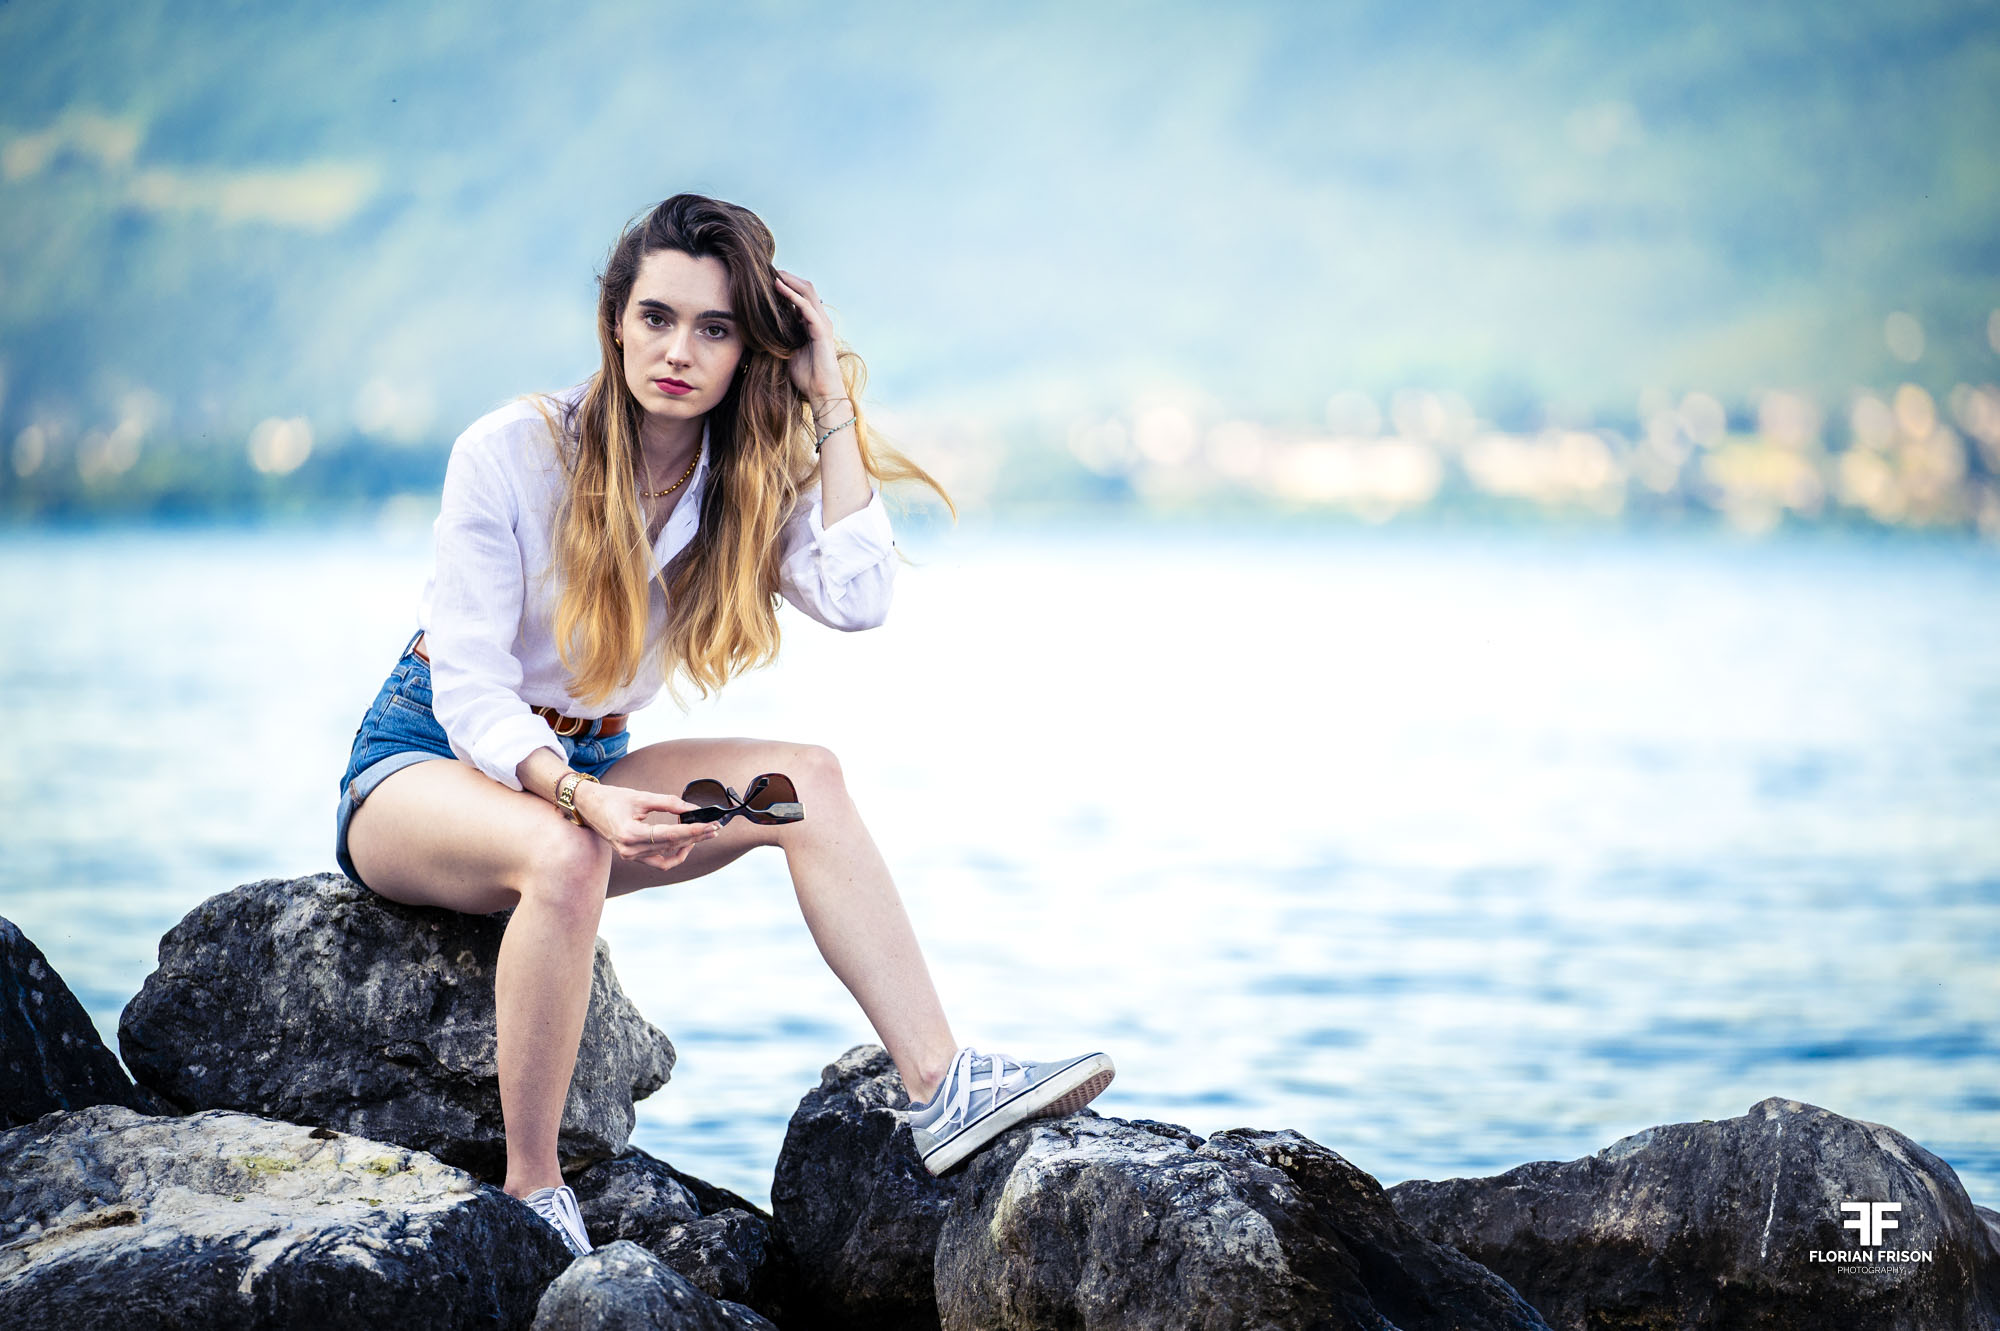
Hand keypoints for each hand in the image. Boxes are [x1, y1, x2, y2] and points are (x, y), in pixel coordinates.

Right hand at [573, 782, 719, 873]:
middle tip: (715, 829)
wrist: (588, 807)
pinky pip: (658, 862)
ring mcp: (631, 856)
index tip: (710, 825)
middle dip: (696, 837)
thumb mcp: (641, 797)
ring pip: (667, 857)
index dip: (693, 831)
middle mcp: (630, 849)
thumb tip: (691, 808)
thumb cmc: (612, 799)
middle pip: (671, 846)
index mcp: (630, 833)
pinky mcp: (633, 856)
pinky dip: (673, 854)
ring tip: (702, 834)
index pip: (670, 835)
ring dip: (687, 846)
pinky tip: (684, 843)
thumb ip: (668, 803)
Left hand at [773, 269, 846, 402]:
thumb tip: (759, 329)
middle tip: (768, 269)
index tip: (766, 279)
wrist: (821, 393)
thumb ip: (779, 336)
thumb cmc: (806, 376)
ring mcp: (822, 323)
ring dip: (789, 280)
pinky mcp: (821, 331)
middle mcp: (819, 319)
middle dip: (788, 276)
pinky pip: (806, 307)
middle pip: (806, 288)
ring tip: (773, 272)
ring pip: (807, 292)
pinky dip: (792, 295)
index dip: (786, 285)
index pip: (801, 295)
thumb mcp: (786, 351)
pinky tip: (779, 288)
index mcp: (811, 323)